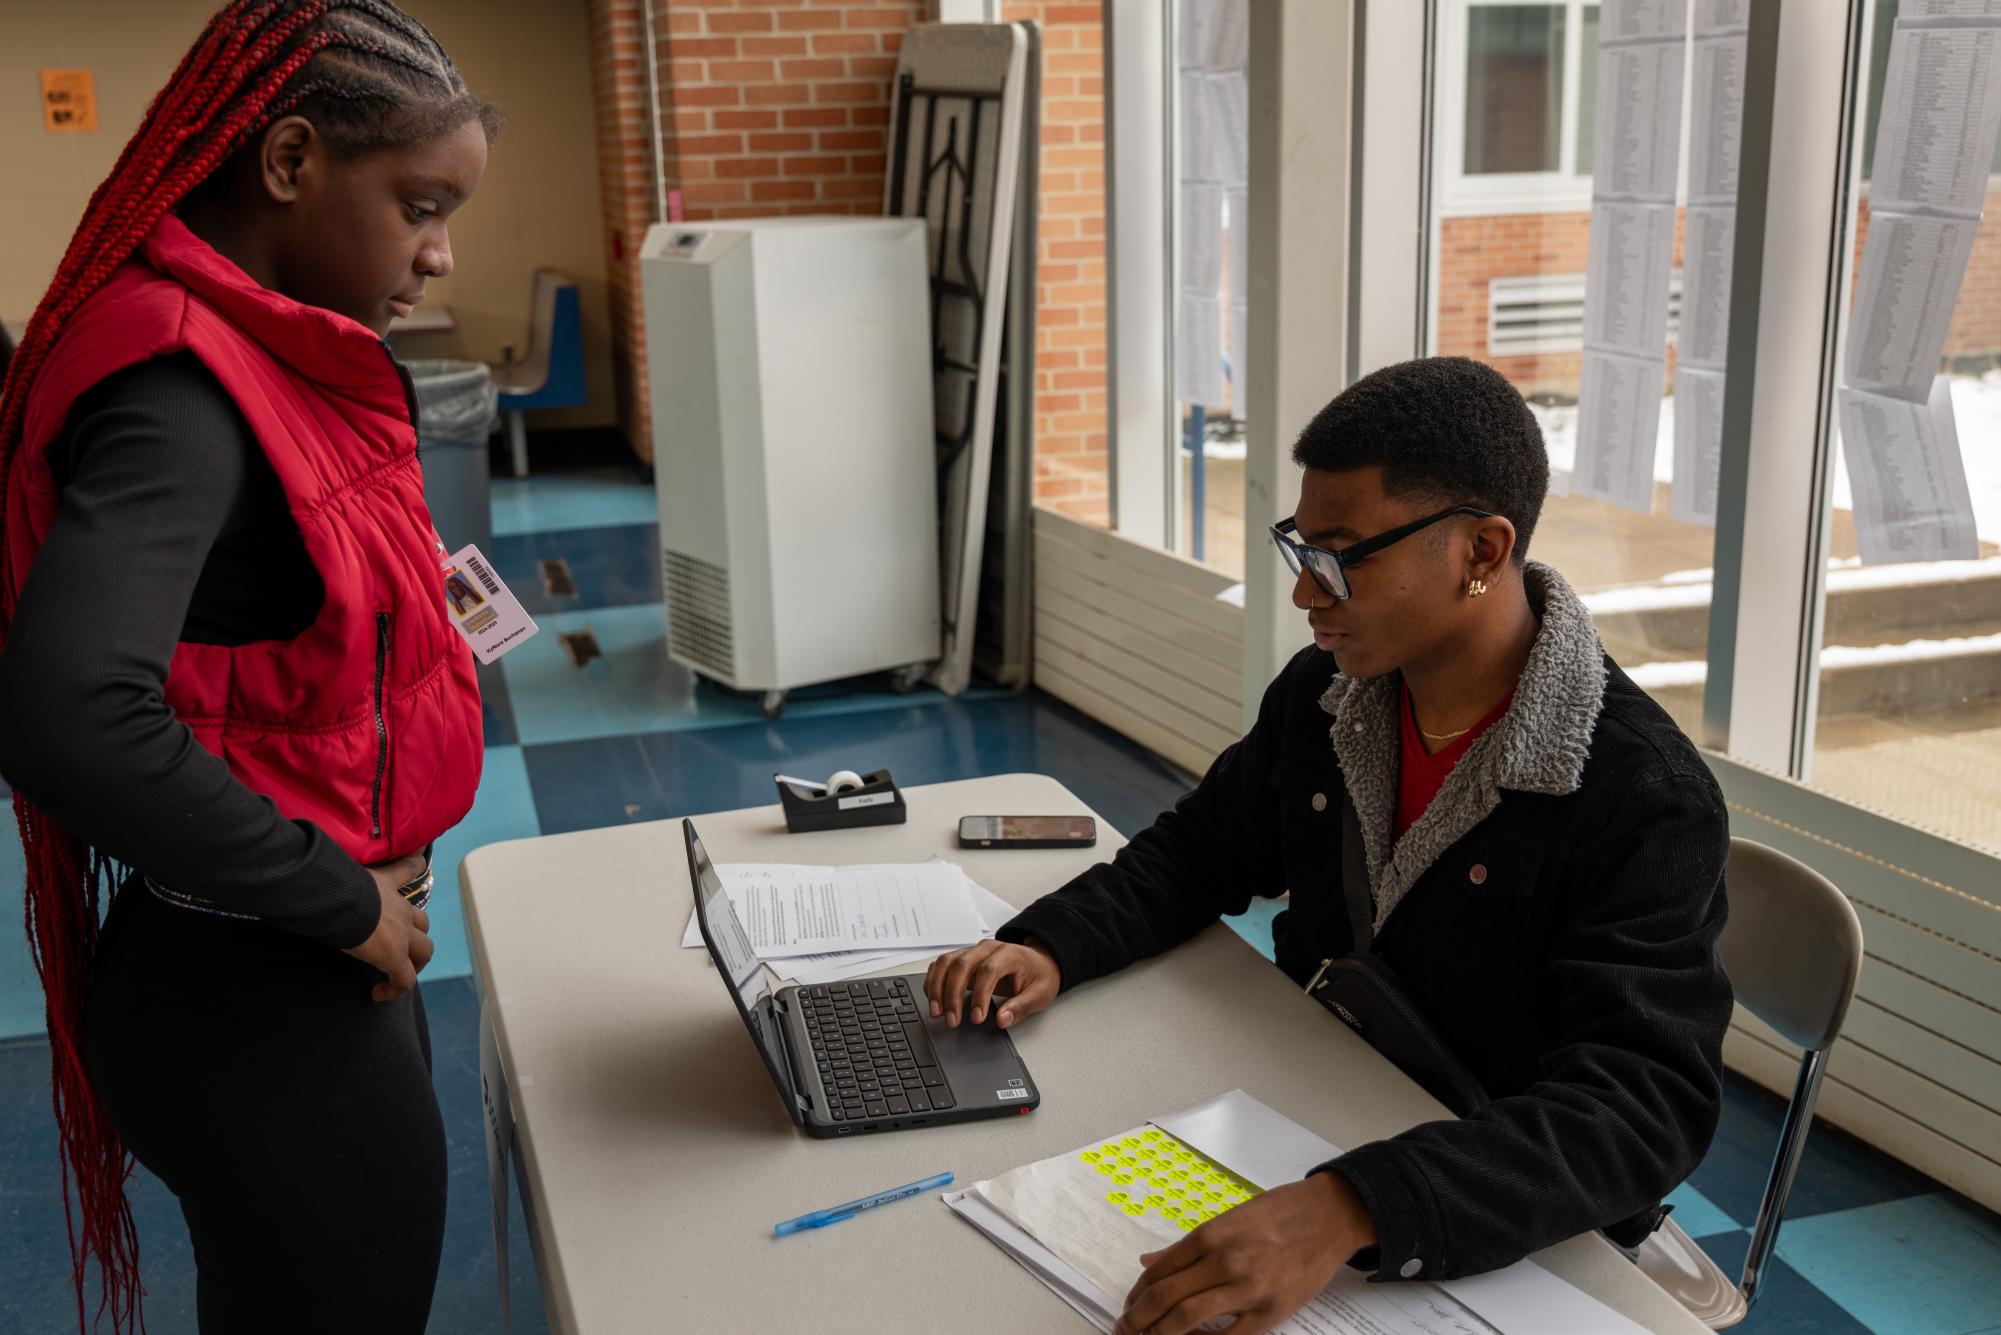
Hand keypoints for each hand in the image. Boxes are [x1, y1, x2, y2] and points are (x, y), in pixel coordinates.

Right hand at [342, 853, 433, 1002]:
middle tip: (400, 949)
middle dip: (415, 937)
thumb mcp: (334, 872)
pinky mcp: (395, 956)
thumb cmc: (327, 882)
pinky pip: (404, 979)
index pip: (407, 869)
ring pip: (424, 951)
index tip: (418, 861)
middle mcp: (400, 908)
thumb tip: (303, 873)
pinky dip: (395, 989)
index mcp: (385, 884)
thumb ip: (330, 874)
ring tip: (397, 975)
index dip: (413, 867)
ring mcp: (402, 933)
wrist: (336, 895)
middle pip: (422, 923)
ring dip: (414, 964)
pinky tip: (378, 994)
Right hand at [921, 938, 1060, 1029]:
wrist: (1037, 961)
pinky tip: (933, 999)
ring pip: (947, 962)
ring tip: (937, 1013)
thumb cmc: (1038, 976)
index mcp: (1010, 954)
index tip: (977, 1018)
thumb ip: (1022, 1007)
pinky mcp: (963, 958)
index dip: (980, 995)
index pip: (989, 971)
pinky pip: (942, 964)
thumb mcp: (1041, 994)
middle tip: (952, 1020)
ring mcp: (973, 951)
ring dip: (938, 988)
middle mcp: (987, 948)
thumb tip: (1003, 1020)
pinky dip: (933, 981)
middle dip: (952, 994)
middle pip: (962, 964)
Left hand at [1115, 1172, 1376, 1334]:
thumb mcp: (1229, 1218)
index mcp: (1210, 1235)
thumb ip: (1189, 1246)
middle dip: (1137, 1319)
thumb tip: (1149, 1262)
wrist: (1328, 1218)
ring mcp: (1247, 1288)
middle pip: (1165, 1297)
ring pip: (1186, 1318)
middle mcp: (1223, 1260)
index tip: (1129, 1306)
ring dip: (1159, 1333)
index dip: (1138, 1293)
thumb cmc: (1279, 1213)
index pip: (1159, 1271)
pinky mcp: (1269, 1312)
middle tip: (1124, 1330)